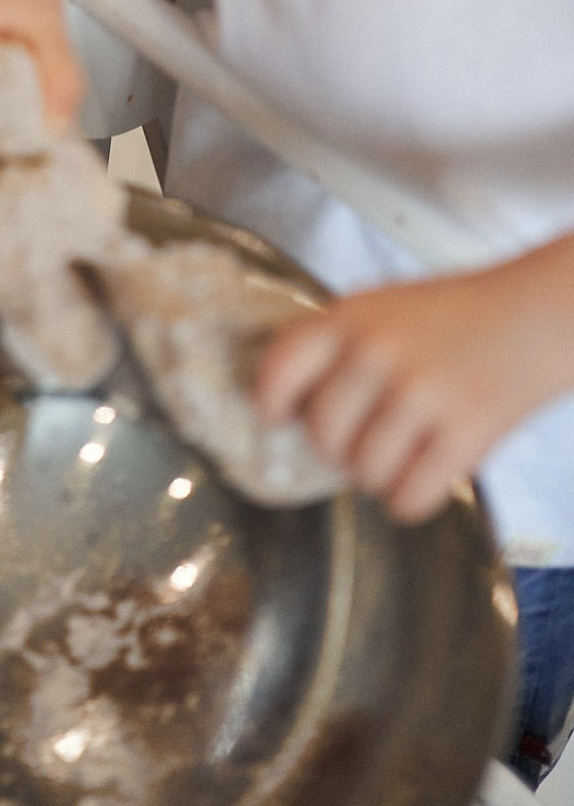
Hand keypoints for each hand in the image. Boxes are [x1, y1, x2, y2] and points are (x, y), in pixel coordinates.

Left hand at [255, 247, 573, 521]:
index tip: (280, 416)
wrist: (535, 316)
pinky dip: (407, 499)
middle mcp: (378, 354)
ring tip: (396, 453)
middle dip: (336, 448)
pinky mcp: (465, 436)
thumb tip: (283, 400)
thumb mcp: (381, 306)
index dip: (271, 403)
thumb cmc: (454, 314)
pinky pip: (407, 498)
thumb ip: (334, 342)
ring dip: (375, 476)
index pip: (279, 369)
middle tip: (359, 439)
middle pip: (321, 434)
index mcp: (350, 318)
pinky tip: (420, 475)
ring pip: (362, 473)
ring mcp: (422, 395)